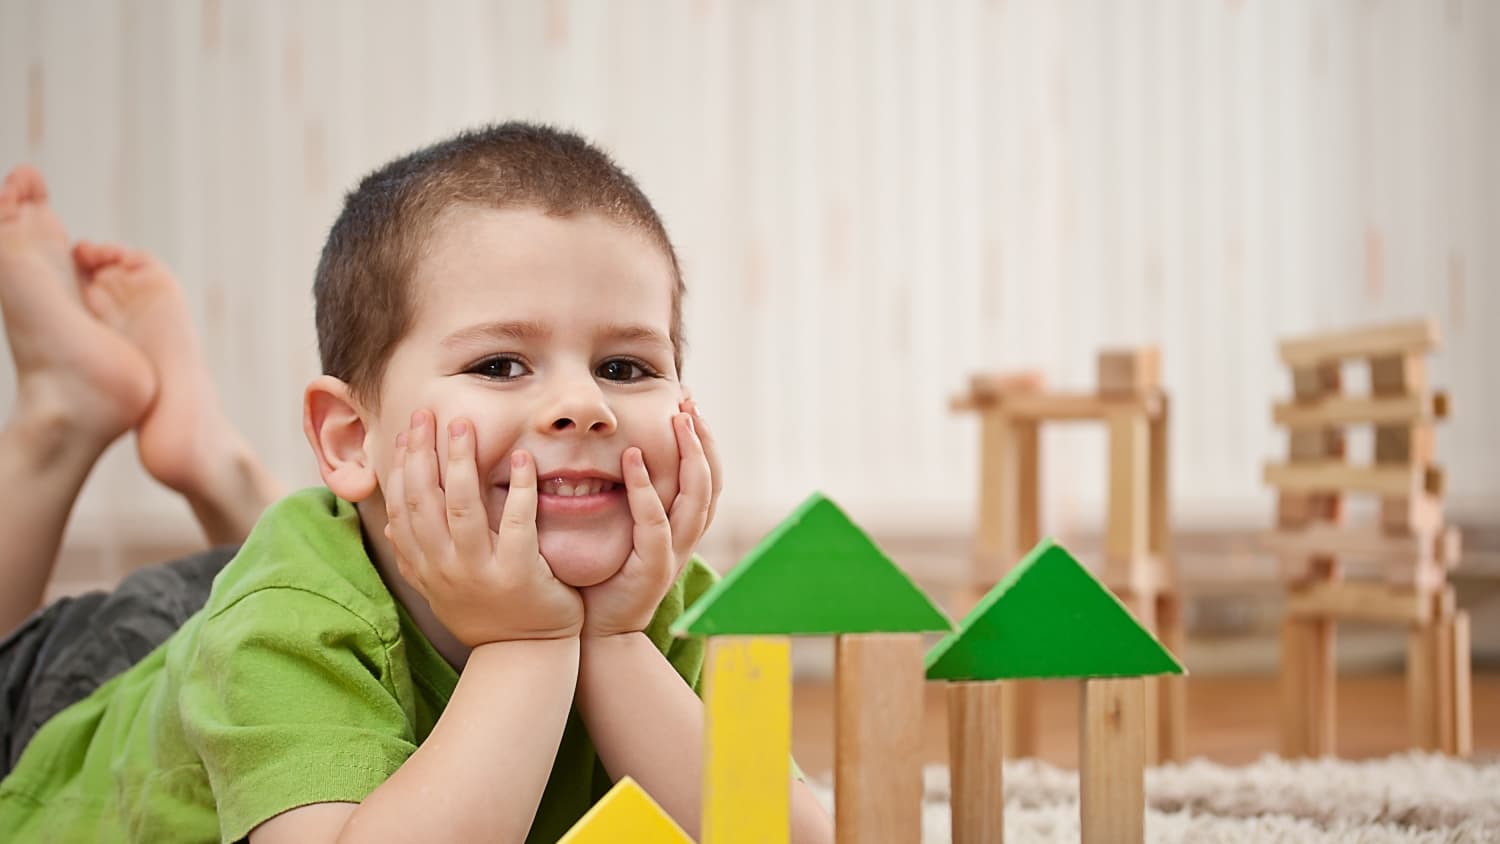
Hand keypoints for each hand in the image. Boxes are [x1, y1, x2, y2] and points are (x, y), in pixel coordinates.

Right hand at [384, 410, 583, 645]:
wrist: (524, 656)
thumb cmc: (486, 615)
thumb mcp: (441, 587)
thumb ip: (416, 554)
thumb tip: (392, 521)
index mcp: (424, 565)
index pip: (402, 506)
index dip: (401, 467)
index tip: (405, 432)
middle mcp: (443, 567)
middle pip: (424, 499)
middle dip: (422, 452)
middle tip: (427, 414)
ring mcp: (478, 571)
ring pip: (462, 506)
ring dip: (461, 462)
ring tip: (464, 426)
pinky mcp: (517, 573)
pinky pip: (517, 521)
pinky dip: (518, 488)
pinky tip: (523, 459)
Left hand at [580, 401, 719, 637]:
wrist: (596, 630)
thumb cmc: (601, 575)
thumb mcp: (621, 527)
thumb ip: (626, 493)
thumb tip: (611, 446)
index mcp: (682, 527)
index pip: (707, 476)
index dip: (704, 440)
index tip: (690, 404)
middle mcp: (686, 538)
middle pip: (712, 481)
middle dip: (703, 438)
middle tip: (689, 403)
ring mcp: (673, 553)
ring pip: (696, 498)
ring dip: (689, 455)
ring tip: (678, 420)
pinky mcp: (653, 568)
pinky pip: (655, 523)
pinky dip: (646, 489)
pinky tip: (632, 459)